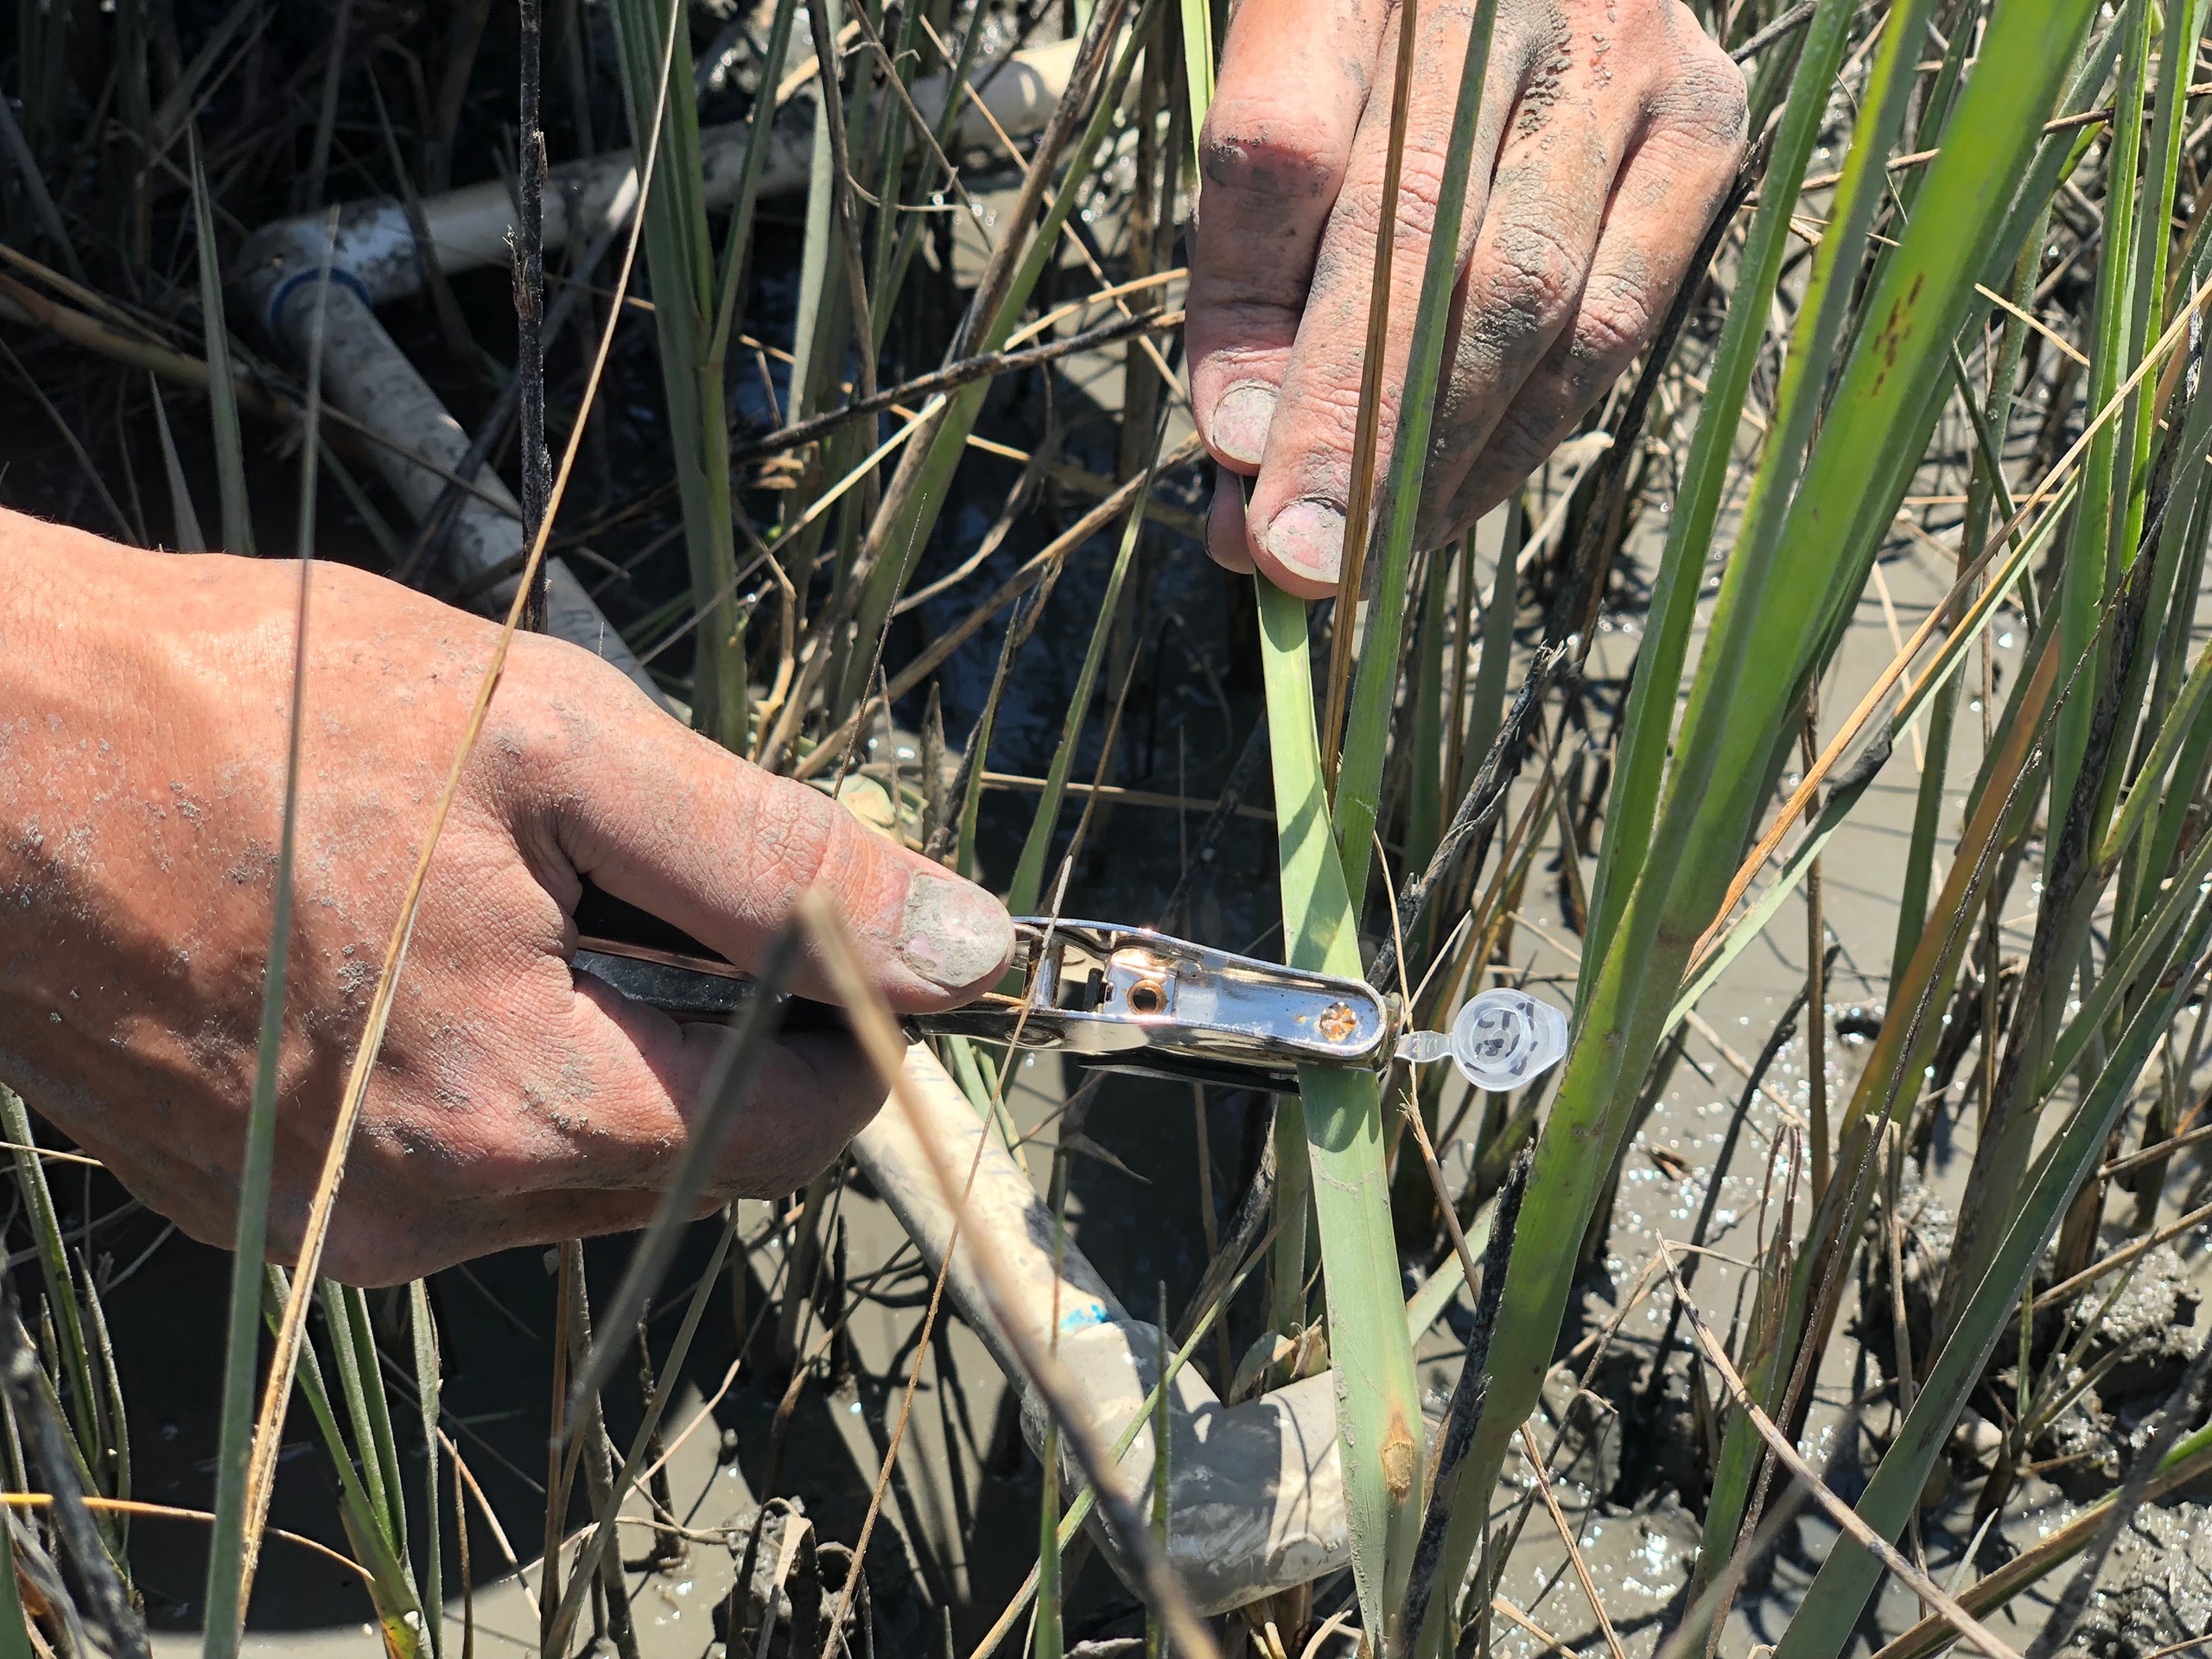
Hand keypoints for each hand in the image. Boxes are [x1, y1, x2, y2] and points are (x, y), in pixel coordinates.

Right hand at [0, 513, 1013, 1284]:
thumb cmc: (261, 713)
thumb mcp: (556, 740)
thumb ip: (775, 860)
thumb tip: (968, 947)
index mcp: (524, 1112)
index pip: (805, 1126)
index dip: (848, 1014)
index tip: (823, 910)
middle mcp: (434, 1217)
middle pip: (697, 1147)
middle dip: (711, 1013)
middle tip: (620, 862)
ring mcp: (342, 1229)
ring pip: (583, 1156)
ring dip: (600, 1034)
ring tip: (496, 888)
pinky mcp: (270, 1210)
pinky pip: (461, 1160)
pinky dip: (487, 1060)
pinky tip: (412, 948)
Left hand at [1189, 0, 1746, 594]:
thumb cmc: (1379, 44)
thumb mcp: (1279, 113)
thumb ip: (1249, 264)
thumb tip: (1245, 456)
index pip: (1281, 151)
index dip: (1253, 321)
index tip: (1233, 464)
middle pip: (1415, 238)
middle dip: (1350, 426)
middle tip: (1298, 561)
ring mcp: (1624, 56)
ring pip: (1532, 297)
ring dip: (1438, 456)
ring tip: (1360, 559)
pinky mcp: (1705, 120)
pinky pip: (1617, 320)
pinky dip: (1523, 436)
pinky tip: (1446, 506)